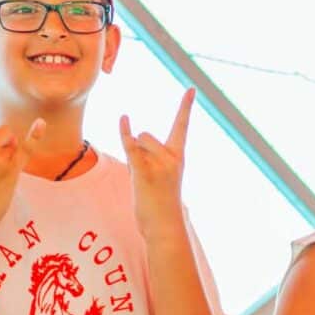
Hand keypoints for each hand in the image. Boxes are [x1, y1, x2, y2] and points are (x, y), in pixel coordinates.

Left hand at [121, 89, 194, 229]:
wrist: (165, 227)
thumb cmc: (160, 205)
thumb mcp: (160, 177)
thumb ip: (148, 156)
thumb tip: (132, 136)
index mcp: (178, 157)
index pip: (182, 126)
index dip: (185, 106)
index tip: (191, 88)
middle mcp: (172, 157)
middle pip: (146, 136)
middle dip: (139, 150)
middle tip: (146, 177)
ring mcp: (160, 165)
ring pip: (137, 144)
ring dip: (132, 158)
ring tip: (141, 181)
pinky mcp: (146, 172)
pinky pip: (132, 147)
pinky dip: (125, 133)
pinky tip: (123, 119)